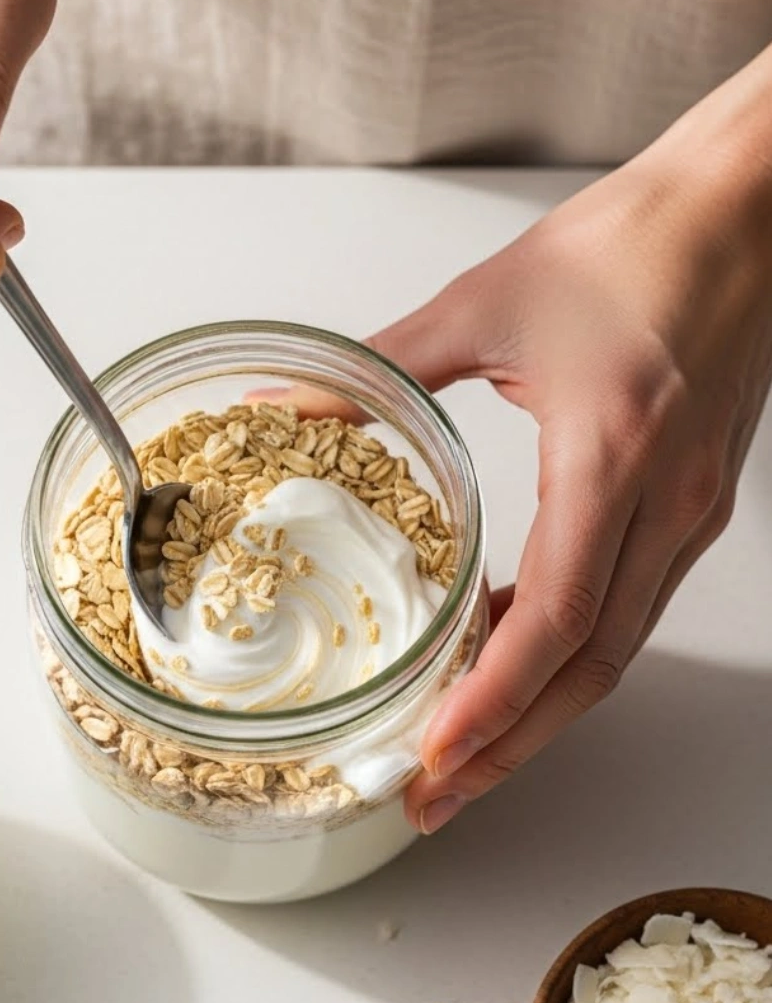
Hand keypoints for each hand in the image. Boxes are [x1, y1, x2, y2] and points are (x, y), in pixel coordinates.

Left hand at [371, 141, 771, 832]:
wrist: (748, 207)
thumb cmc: (634, 242)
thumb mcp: (481, 305)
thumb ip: (373, 371)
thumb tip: (278, 407)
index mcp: (612, 454)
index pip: (557, 620)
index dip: (494, 703)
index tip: (434, 757)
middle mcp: (667, 503)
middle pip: (591, 667)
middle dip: (511, 744)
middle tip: (435, 795)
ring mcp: (692, 508)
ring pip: (617, 647)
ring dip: (540, 708)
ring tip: (463, 749)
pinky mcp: (696, 499)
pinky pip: (630, 601)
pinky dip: (568, 646)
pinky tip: (509, 649)